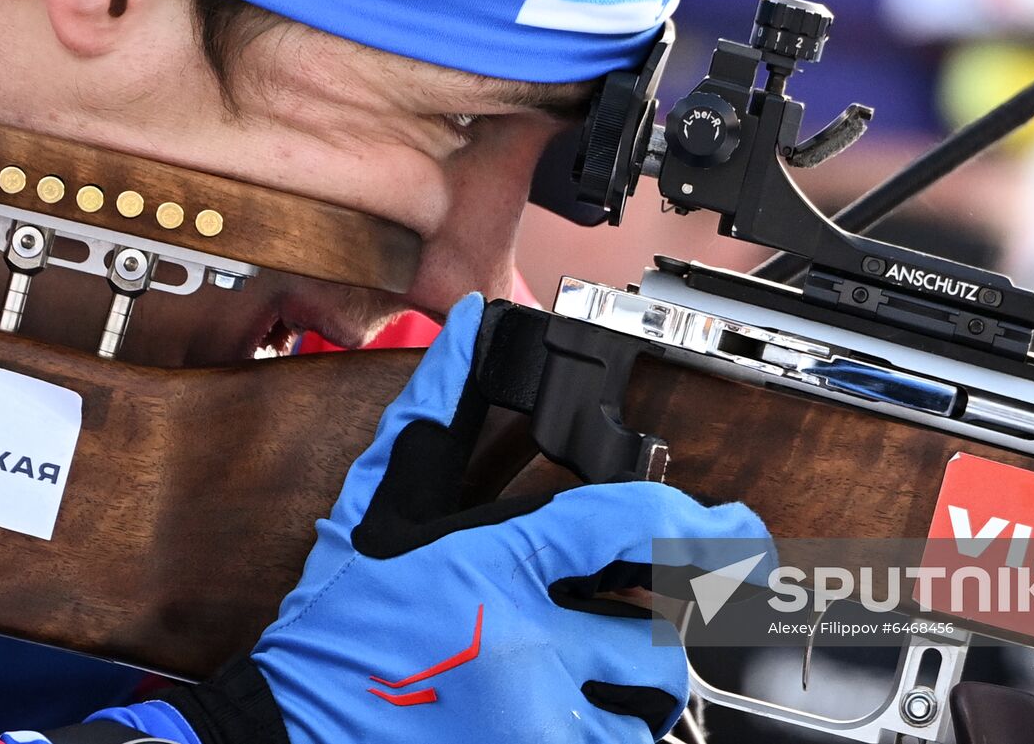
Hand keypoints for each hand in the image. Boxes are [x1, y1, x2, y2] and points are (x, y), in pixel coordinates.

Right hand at [85, 294, 771, 743]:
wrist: (287, 733)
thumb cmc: (336, 628)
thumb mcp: (379, 509)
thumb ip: (437, 415)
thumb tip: (469, 329)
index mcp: (497, 566)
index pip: (638, 528)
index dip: (710, 523)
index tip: (746, 530)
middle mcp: (530, 648)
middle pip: (661, 626)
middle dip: (660, 616)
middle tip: (643, 608)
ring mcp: (536, 723)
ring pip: (651, 698)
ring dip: (640, 679)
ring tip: (600, 666)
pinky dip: (610, 728)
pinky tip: (575, 711)